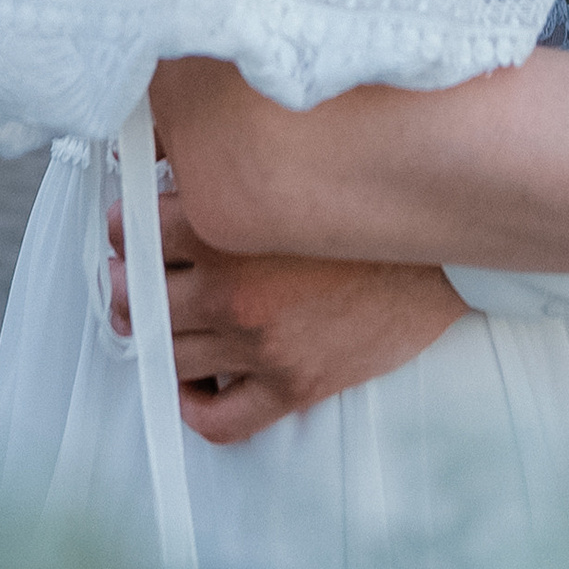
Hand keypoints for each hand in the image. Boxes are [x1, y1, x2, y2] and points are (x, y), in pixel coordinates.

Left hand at [103, 186, 466, 442]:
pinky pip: (219, 420)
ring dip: (156, 338)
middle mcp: (233, 289)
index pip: (135, 231)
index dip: (123, 228)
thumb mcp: (293, 166)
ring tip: (165, 320)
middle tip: (133, 278)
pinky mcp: (293, 385)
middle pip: (139, 300)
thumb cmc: (369, 203)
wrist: (445, 249)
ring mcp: (261, 344)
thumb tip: (173, 149)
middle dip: (127, 287)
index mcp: (227, 225)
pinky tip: (199, 382)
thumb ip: (230, 161)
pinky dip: (195, 405)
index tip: (127, 227)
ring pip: (170, 356)